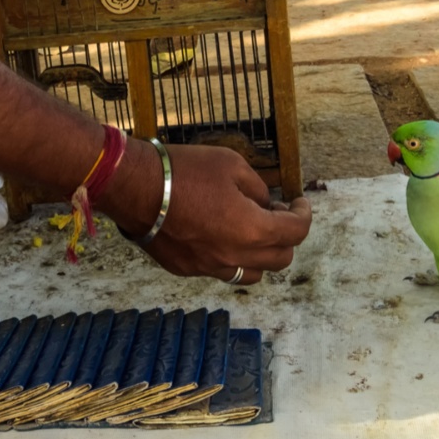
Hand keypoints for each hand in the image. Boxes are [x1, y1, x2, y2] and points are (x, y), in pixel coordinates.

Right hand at [107, 144, 311, 284]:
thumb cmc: (185, 170)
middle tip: (275, 213)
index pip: (296, 232)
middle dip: (285, 236)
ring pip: (252, 274)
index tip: (298, 202)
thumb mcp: (232, 164)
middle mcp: (235, 256)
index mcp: (253, 230)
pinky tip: (219, 234)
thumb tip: (266, 203)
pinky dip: (230, 256)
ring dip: (260, 254)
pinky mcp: (187, 269)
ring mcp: (210, 267)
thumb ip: (257, 189)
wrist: (135, 187)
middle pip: (280, 259)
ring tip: (250, 230)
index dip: (303, 215)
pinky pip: (221, 270)